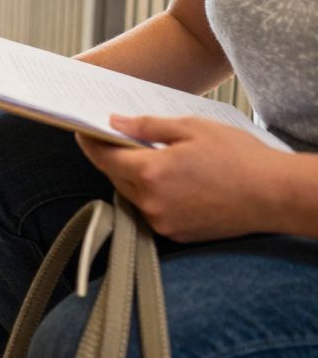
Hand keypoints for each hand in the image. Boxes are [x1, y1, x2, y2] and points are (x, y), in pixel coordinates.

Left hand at [76, 115, 288, 241]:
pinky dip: (152, 196)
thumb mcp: (192, 128)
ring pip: (133, 196)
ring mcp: (161, 222)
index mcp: (150, 172)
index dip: (90, 144)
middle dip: (114, 159)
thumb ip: (147, 127)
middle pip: (116, 178)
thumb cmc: (238, 157)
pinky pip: (151, 212)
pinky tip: (169, 182)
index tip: (82, 132)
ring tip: (150, 160)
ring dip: (134, 178)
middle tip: (118, 140)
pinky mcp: (175, 234)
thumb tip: (115, 123)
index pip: (104, 158)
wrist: (274, 195)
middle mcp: (150, 202)